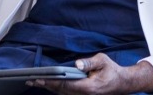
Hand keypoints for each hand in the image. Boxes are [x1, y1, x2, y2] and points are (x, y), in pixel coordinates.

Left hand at [26, 53, 152, 94]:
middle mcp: (84, 94)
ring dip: (48, 88)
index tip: (40, 79)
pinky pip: (66, 93)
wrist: (122, 83)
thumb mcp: (102, 61)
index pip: (66, 85)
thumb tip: (77, 64)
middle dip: (45, 85)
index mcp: (88, 87)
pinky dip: (55, 89)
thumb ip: (89, 62)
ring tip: (34, 82)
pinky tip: (47, 84)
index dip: (51, 82)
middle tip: (30, 80)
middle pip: (60, 91)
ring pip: (62, 94)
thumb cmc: (112, 70)